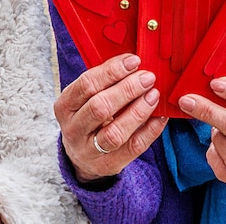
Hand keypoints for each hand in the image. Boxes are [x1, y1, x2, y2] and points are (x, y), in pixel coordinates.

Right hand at [54, 53, 166, 182]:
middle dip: (127, 89)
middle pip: (100, 107)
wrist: (83, 157)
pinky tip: (160, 116)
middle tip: (148, 78)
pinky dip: (150, 130)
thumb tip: (134, 61)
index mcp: (64, 107)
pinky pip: (133, 147)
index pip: (86, 85)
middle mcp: (73, 129)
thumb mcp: (86, 99)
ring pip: (115, 132)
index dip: (112, 71)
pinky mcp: (108, 164)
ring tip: (154, 95)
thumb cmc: (89, 117)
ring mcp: (89, 150)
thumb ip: (104, 82)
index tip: (134, 61)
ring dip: (138, 111)